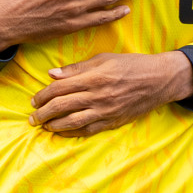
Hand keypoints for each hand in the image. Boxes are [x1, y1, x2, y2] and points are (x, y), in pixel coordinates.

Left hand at [29, 51, 192, 136]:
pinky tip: (62, 133)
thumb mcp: (104, 59)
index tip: (34, 99)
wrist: (159, 80)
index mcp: (94, 77)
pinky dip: (72, 134)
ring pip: (72, 122)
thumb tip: (52, 75)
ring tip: (44, 126)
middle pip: (62, 107)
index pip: (59, 88)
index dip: (43, 95)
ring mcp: (106, 111)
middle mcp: (98, 96)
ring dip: (54, 126)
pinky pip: (88, 131)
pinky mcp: (113, 122)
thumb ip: (76, 68)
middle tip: (32, 117)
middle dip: (43, 113)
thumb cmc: (131, 64)